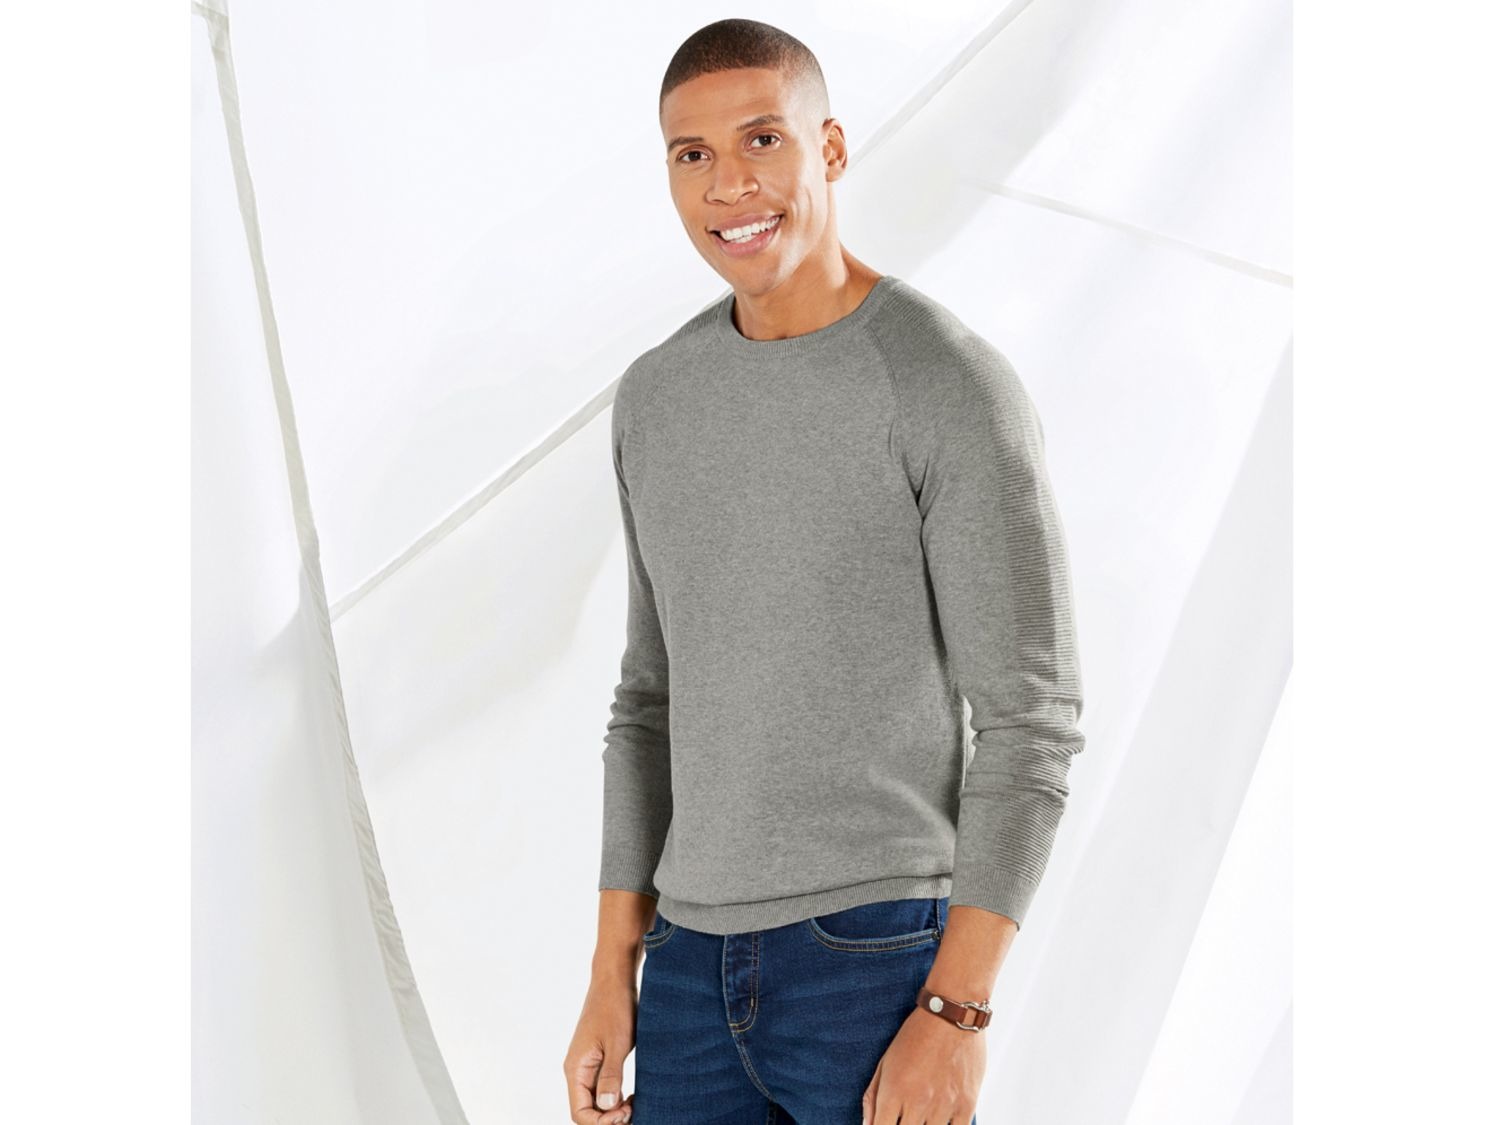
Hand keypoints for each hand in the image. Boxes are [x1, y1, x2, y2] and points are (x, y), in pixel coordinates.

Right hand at [563, 972, 636, 1123]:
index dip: (601, 1122)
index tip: (625, 1113)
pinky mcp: (597, 1059)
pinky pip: (601, 1088)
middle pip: (587, 1110)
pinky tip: (631, 1095)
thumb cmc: (615, 1007)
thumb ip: (611, 1076)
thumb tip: (608, 1107)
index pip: (580, 1113)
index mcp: (576, 1068)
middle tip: (634, 1110)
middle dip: (609, 1118)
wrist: (615, 980)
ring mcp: (587, 1065)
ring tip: (634, 1104)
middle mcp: (577, 1070)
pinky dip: (615, 1097)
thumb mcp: (617, 1043)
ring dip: (612, 1110)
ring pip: (595, 1101)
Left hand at [862, 1006, 984, 1124]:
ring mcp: (943, 1105)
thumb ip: (873, 1096)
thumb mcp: (886, 1061)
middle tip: (906, 1115)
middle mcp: (918, 1102)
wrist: (952, 1016)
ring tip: (922, 1116)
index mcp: (894, 1091)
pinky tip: (941, 1119)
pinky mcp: (967, 1105)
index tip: (884, 1124)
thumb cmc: (915, 1036)